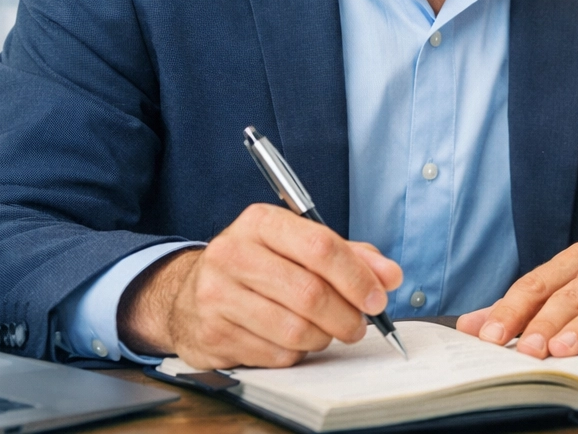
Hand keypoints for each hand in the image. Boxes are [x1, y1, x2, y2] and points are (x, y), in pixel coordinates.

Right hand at [117, 203, 402, 368]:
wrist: (188, 295)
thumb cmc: (256, 268)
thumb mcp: (296, 247)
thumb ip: (348, 256)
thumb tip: (389, 275)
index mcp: (260, 222)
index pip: (320, 247)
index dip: (357, 277)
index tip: (377, 298)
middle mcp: (233, 253)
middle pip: (310, 293)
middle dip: (346, 316)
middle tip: (358, 325)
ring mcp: (218, 295)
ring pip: (295, 329)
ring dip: (323, 337)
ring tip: (325, 331)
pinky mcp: (213, 334)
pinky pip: (276, 354)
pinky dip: (296, 353)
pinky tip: (292, 340)